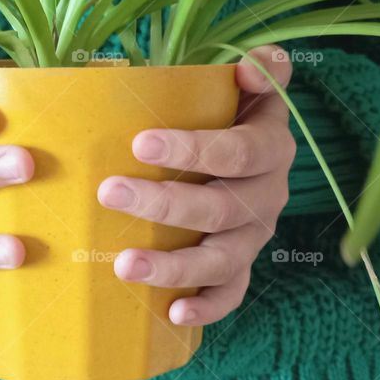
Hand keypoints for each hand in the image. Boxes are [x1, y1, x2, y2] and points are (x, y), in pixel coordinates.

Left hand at [98, 45, 294, 325]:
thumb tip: (250, 66)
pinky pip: (232, 294)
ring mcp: (254, 237)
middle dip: (164, 204)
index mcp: (269, 146)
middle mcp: (268, 195)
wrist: (244, 154)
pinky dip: (207, 308)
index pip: (238, 151)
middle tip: (110, 193)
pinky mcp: (241, 266)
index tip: (140, 144)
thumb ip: (260, 70)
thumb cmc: (225, 113)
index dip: (194, 149)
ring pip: (222, 260)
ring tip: (125, 264)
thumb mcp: (244, 85)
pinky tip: (173, 313)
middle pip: (221, 208)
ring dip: (175, 266)